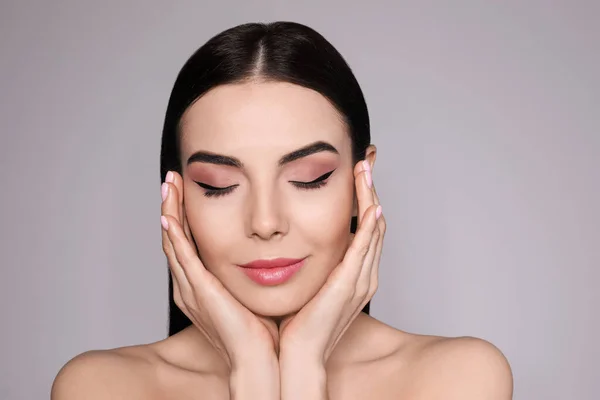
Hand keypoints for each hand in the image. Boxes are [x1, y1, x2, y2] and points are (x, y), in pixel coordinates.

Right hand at [160, 171, 279, 369]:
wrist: (257, 358)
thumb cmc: (258, 329)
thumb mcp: (247, 291)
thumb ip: (245, 271)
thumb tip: (262, 250)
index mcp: (199, 285)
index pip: (186, 243)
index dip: (182, 216)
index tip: (185, 191)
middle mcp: (189, 285)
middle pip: (174, 238)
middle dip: (171, 207)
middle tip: (170, 179)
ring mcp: (191, 288)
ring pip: (174, 242)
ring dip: (169, 212)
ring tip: (168, 186)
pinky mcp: (200, 291)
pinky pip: (183, 258)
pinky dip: (175, 236)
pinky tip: (169, 216)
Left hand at [278, 159, 385, 365]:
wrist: (299, 351)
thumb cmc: (301, 319)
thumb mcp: (311, 281)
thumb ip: (315, 261)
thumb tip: (300, 239)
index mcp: (356, 273)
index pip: (366, 227)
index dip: (366, 198)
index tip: (359, 173)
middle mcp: (365, 273)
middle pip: (375, 222)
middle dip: (371, 190)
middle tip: (367, 161)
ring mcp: (361, 279)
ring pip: (373, 229)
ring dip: (371, 198)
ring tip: (365, 170)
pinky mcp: (350, 284)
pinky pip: (365, 249)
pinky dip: (369, 226)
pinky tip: (370, 206)